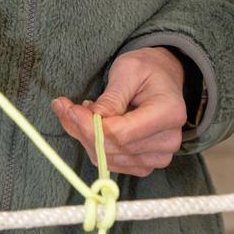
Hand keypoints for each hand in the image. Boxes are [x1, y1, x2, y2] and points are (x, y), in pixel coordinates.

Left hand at [51, 47, 186, 176]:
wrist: (162, 78)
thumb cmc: (146, 69)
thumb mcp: (128, 70)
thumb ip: (110, 98)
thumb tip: (90, 119)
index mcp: (169, 113)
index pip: (121, 133)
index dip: (90, 126)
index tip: (70, 109)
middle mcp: (169, 140)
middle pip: (114, 148)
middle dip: (82, 130)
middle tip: (65, 108)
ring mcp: (159, 156)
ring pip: (108, 159)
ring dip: (85, 138)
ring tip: (80, 112)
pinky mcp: (146, 164)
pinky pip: (112, 163)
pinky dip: (94, 146)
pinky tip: (91, 125)